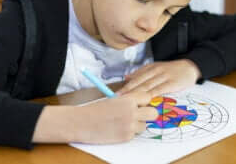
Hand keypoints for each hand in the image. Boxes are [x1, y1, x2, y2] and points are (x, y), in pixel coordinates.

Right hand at [33, 91, 157, 143]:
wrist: (82, 122)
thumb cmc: (97, 109)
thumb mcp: (114, 99)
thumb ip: (129, 101)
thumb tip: (144, 102)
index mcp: (129, 99)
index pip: (148, 98)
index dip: (144, 101)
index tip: (140, 103)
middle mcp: (132, 112)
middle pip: (153, 113)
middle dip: (148, 114)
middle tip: (140, 114)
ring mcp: (130, 125)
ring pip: (144, 126)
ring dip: (137, 125)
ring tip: (123, 122)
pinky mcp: (126, 137)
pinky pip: (135, 135)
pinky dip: (128, 132)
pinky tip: (117, 129)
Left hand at [117, 59, 200, 96]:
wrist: (190, 66)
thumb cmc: (172, 70)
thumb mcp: (156, 68)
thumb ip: (142, 73)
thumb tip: (126, 78)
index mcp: (150, 68)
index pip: (135, 78)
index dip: (125, 87)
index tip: (115, 95)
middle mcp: (155, 71)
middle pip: (139, 82)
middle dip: (127, 92)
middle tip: (117, 100)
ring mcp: (163, 77)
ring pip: (147, 86)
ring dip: (136, 94)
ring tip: (127, 102)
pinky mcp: (172, 83)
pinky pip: (160, 89)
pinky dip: (151, 95)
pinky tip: (145, 100)